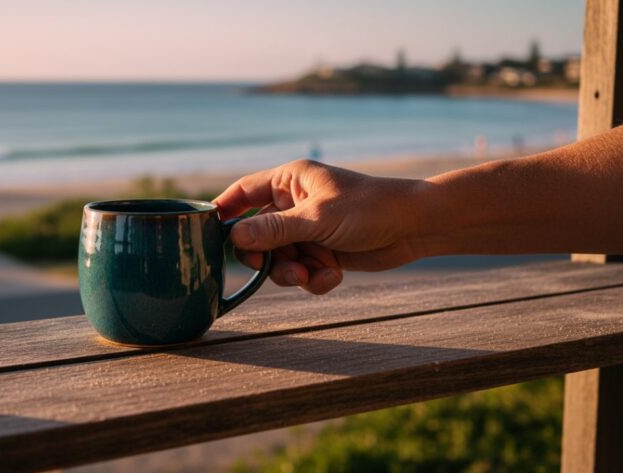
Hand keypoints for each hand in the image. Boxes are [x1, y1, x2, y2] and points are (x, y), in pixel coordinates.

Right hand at [214, 159, 424, 293]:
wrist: (416, 227)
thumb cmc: (369, 208)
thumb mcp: (317, 219)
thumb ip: (274, 230)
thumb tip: (233, 239)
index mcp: (289, 181)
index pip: (243, 193)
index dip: (223, 211)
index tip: (206, 233)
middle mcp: (294, 204)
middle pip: (256, 235)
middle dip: (265, 257)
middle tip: (269, 267)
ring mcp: (308, 229)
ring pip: (279, 259)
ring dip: (291, 272)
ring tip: (311, 274)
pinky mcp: (323, 251)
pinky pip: (302, 271)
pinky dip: (314, 278)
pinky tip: (333, 276)